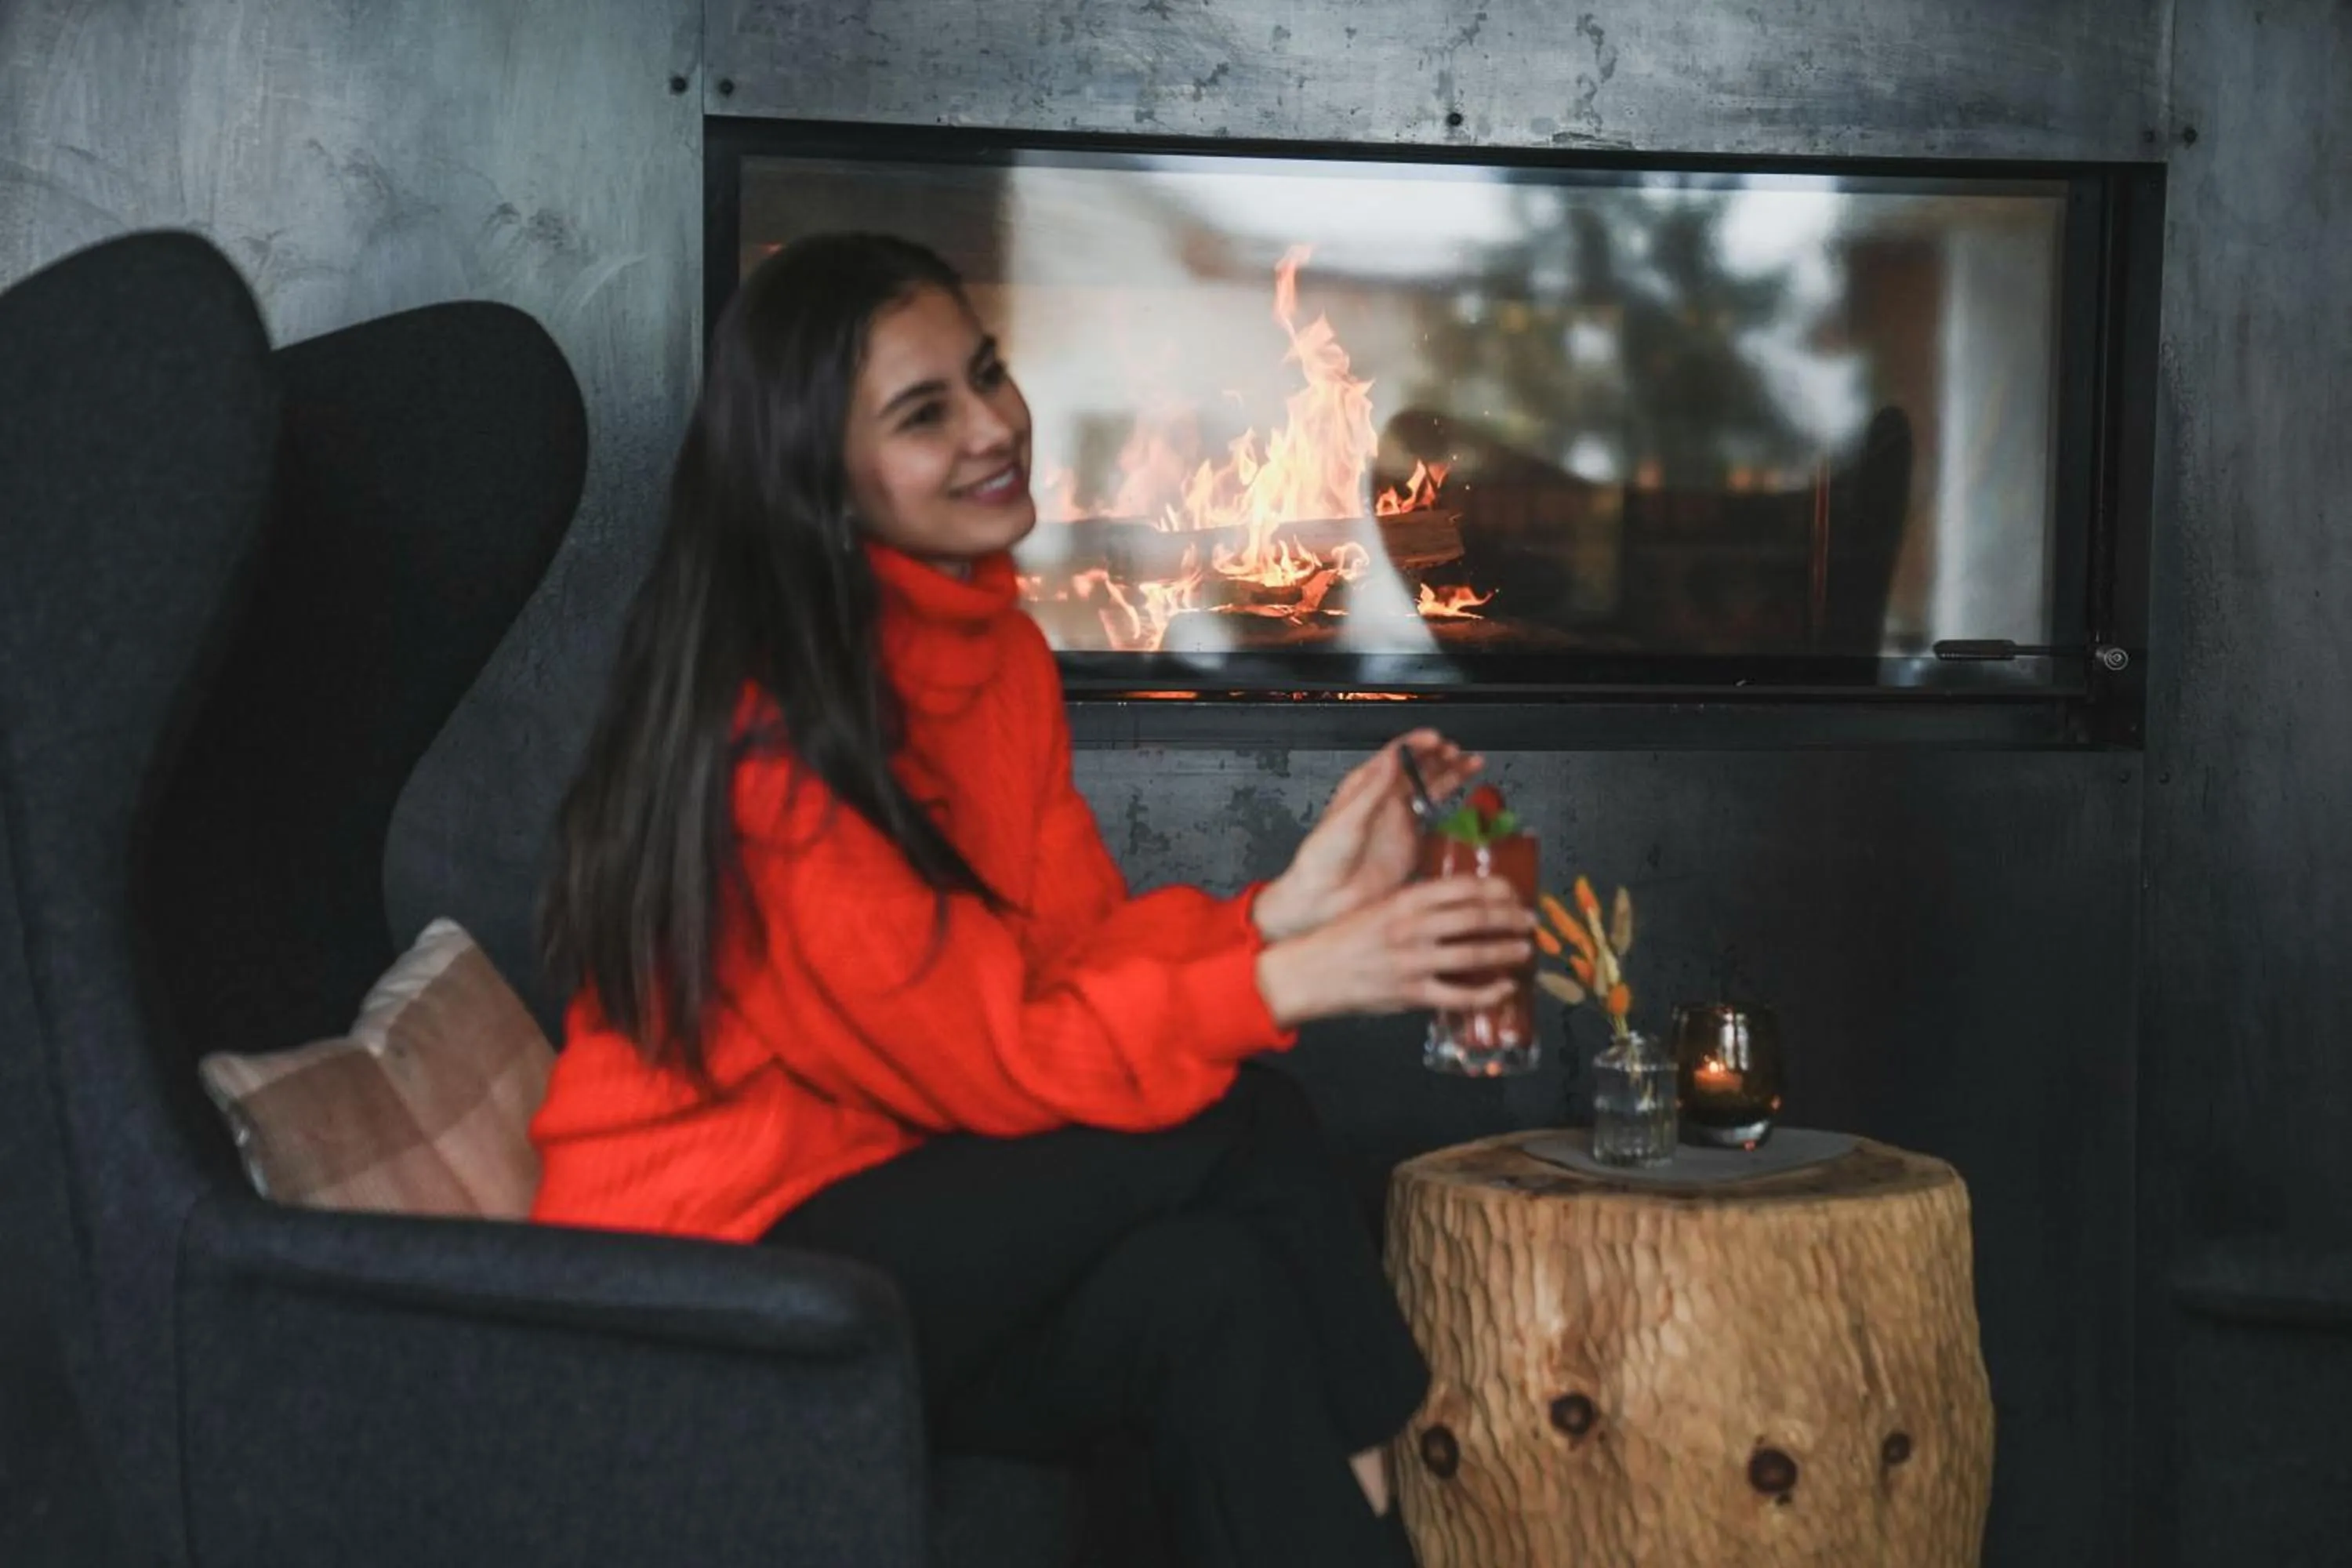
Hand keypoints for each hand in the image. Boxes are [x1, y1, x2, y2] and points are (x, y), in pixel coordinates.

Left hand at [1253, 729, 1482, 941]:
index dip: (1417, 745)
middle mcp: (1383, 799)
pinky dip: (1451, 803)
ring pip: (1430, 787)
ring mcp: (1399, 819)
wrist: (1327, 898)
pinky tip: (1464, 794)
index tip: (1436, 740)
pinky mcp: (1411, 841)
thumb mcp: (1346, 819)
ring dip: (1451, 773)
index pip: (1395, 756)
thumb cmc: (1323, 858)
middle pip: (1418, 767)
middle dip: (1439, 756)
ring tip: (1471, 762)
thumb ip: (1372, 789)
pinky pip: (1435, 815)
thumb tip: (1391, 757)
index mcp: (1363, 786)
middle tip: (1457, 752)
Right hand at [1254, 874, 1533, 1027]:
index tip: (1514, 892)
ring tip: (1525, 949)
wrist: (1310, 972)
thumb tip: (1456, 904)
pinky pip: (1460, 995)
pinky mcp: (1412, 993)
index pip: (1463, 887)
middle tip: (1530, 920)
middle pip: (1476, 916)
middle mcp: (1412, 927)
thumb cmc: (1342, 939)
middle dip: (1511, 917)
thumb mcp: (1378, 907)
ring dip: (1506, 951)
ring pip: (1474, 953)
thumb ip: (1415, 905)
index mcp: (1404, 900)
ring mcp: (1414, 961)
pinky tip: (1504, 989)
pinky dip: (1488, 993)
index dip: (1497, 889)